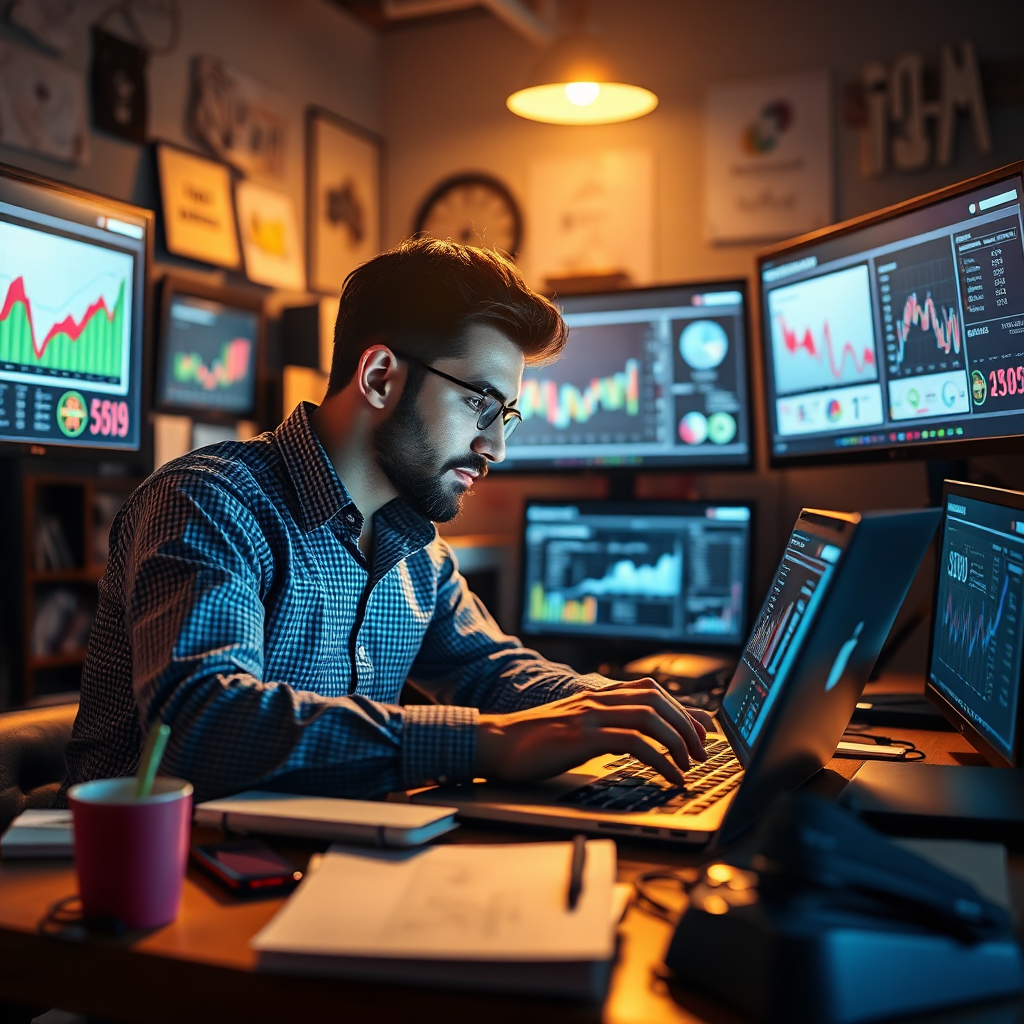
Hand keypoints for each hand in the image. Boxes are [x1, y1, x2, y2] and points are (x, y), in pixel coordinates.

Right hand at [475, 679, 715, 787]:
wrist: (496, 743)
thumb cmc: (534, 741)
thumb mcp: (577, 729)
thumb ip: (608, 727)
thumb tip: (643, 738)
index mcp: (596, 696)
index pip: (651, 691)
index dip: (682, 709)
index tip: (702, 733)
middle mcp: (596, 699)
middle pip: (657, 700)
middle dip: (686, 726)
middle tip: (700, 753)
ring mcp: (589, 716)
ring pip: (650, 717)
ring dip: (677, 741)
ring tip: (688, 766)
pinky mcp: (583, 737)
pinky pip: (634, 743)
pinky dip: (660, 760)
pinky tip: (669, 777)